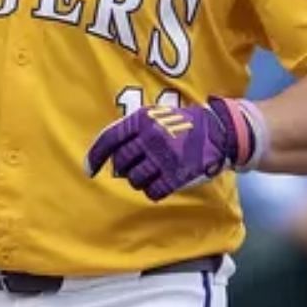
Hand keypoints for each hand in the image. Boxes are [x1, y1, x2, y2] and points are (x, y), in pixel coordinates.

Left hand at [85, 99, 240, 201]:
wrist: (218, 131)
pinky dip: (152, 191)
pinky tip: (158, 186)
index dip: (96, 157)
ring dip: (138, 181)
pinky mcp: (178, 175)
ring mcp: (164, 158)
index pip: (109, 140)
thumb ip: (130, 129)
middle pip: (121, 163)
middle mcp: (150, 139)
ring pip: (135, 179)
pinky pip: (154, 191)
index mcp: (141, 121)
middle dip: (122, 169)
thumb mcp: (153, 116)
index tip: (89, 170)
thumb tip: (107, 152)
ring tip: (148, 175)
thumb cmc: (179, 124)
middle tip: (131, 168)